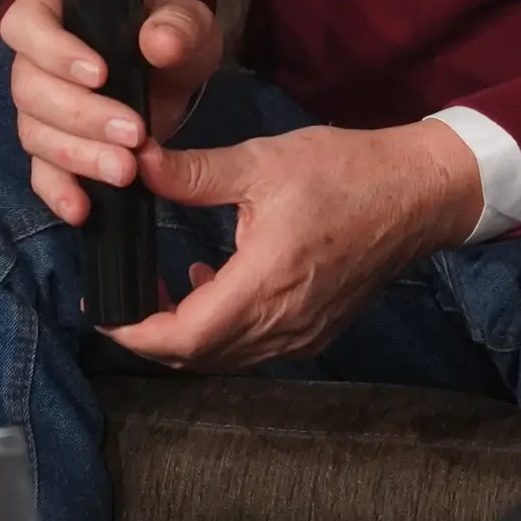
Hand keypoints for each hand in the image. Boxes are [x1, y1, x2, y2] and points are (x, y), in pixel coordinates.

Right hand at [1, 0, 224, 225]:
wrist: (174, 72)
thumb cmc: (169, 34)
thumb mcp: (185, 21)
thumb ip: (176, 26)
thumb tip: (159, 43)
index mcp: (56, 13)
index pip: (27, 24)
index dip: (53, 51)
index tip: (99, 74)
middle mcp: (35, 61)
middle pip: (31, 90)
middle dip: (82, 116)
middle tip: (133, 134)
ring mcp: (41, 110)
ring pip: (36, 134)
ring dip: (79, 156)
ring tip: (126, 171)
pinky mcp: (55, 150)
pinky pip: (42, 173)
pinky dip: (59, 192)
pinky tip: (82, 209)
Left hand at [99, 121, 479, 370]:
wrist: (417, 193)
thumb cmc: (345, 172)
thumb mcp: (263, 161)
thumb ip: (194, 173)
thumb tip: (135, 165)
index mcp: (265, 283)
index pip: (184, 337)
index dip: (136, 333)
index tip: (103, 311)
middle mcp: (283, 323)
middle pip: (198, 357)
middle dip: (152, 337)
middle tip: (121, 300)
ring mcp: (303, 334)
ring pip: (225, 359)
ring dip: (186, 336)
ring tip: (159, 291)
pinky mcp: (316, 332)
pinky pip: (253, 349)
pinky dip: (221, 333)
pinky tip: (211, 285)